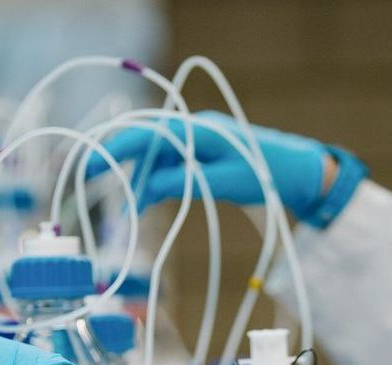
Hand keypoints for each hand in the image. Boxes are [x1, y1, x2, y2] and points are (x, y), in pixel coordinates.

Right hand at [85, 110, 367, 227]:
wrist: (297, 170)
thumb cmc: (266, 174)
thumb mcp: (223, 183)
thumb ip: (184, 181)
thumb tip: (146, 186)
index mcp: (198, 129)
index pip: (147, 132)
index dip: (116, 147)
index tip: (93, 165)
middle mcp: (193, 127)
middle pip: (146, 141)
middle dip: (121, 162)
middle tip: (97, 185)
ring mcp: (197, 138)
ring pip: (155, 154)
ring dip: (141, 178)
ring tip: (134, 209)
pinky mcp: (201, 152)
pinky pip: (169, 162)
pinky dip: (156, 179)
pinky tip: (148, 199)